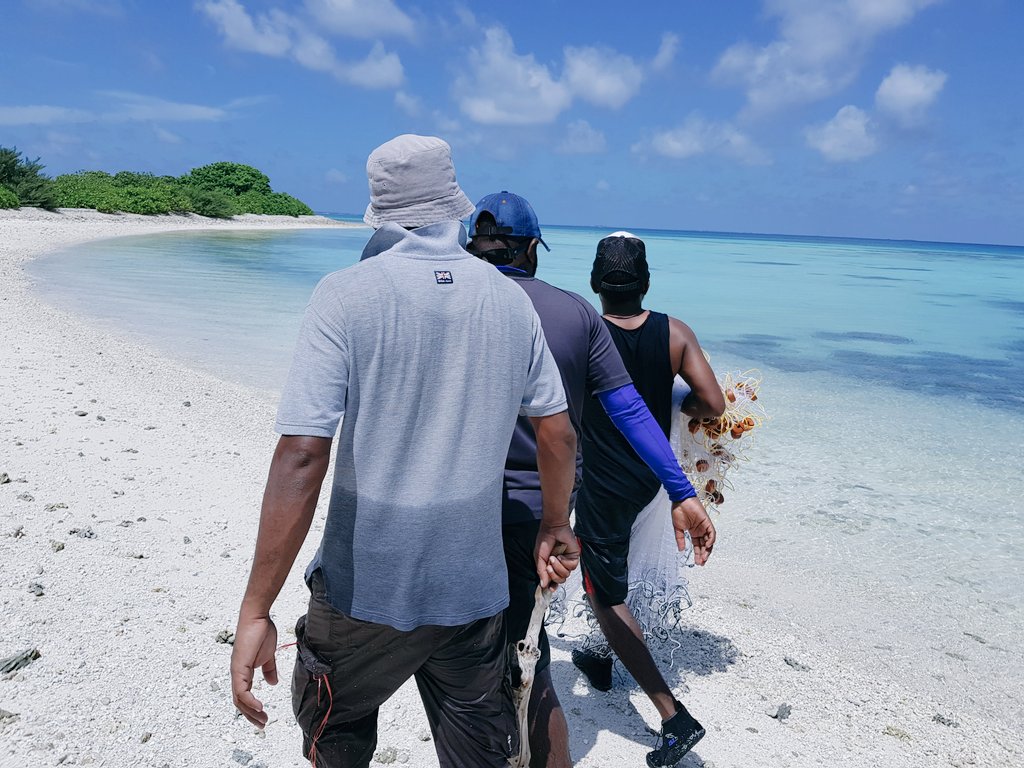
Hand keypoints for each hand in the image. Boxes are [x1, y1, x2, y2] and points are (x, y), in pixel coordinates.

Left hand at [230, 612, 278, 727]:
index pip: (244, 695)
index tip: (264, 717)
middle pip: (240, 702)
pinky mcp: (239, 667)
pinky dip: (250, 700)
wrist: (257, 617)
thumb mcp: (268, 656)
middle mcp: (237, 674)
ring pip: (239, 699)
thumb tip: (272, 683)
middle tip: (262, 724)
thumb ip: (269, 670)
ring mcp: (236, 671)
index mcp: (243, 672)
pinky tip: (259, 707)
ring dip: (250, 712)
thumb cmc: (262, 632)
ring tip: (262, 720)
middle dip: (251, 715)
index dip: (252, 708)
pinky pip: (241, 690)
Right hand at [534, 521, 580, 589]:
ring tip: (553, 557)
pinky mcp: (574, 557)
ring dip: (558, 567)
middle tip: (548, 566)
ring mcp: (567, 561)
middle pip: (560, 580)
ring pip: (566, 574)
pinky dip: (565, 562)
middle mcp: (560, 565)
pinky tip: (561, 555)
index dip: (552, 586)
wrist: (552, 529)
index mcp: (551, 566)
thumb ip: (541, 572)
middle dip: (554, 575)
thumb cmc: (544, 540)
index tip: (550, 589)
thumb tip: (543, 585)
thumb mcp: (539, 558)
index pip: (553, 580)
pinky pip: (571, 566)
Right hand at [672, 497, 715, 564]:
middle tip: (701, 562)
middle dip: (703, 554)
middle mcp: (700, 530)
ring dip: (707, 550)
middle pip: (704, 545)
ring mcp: (704, 526)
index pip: (698, 545)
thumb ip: (680, 539)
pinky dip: (711, 539)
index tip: (697, 562)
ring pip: (709, 541)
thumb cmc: (678, 511)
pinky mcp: (707, 522)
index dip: (698, 554)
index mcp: (693, 532)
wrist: (680, 500)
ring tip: (704, 558)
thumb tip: (681, 550)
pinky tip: (707, 546)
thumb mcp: (678, 528)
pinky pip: (712, 533)